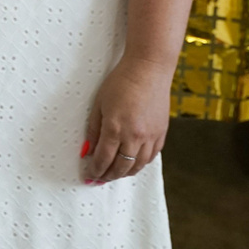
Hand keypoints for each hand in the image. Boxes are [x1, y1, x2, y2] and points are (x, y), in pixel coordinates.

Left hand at [82, 54, 173, 183]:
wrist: (149, 69)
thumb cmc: (121, 81)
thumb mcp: (99, 104)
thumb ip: (94, 130)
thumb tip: (87, 150)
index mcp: (115, 128)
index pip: (103, 159)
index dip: (95, 170)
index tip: (89, 175)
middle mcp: (134, 136)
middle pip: (120, 167)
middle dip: (108, 176)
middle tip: (99, 179)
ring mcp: (150, 136)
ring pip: (137, 166)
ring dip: (124, 173)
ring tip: (114, 174)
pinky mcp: (161, 133)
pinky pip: (151, 157)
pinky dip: (140, 164)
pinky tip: (132, 164)